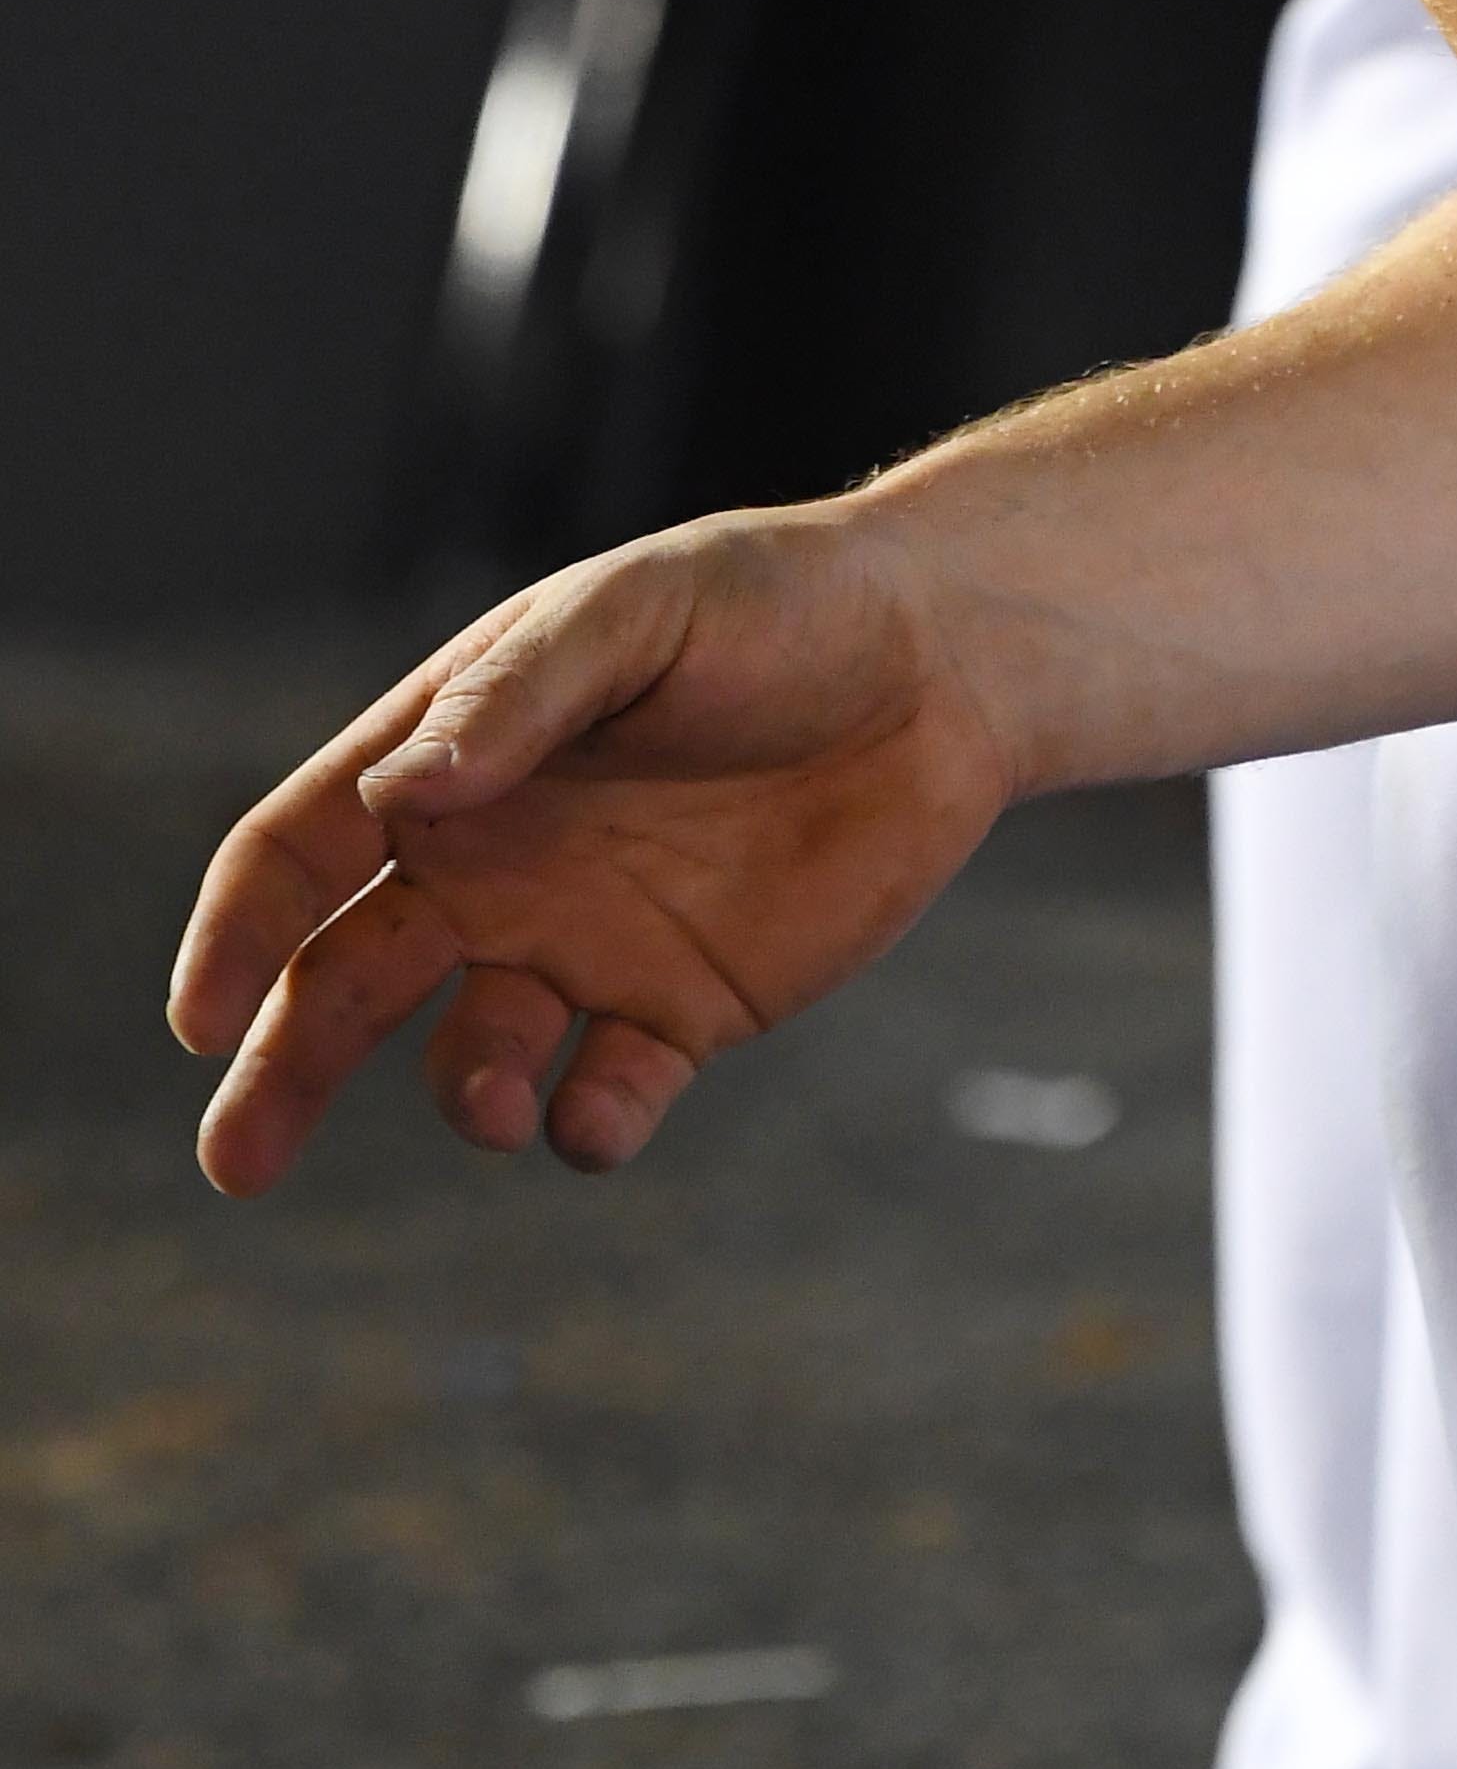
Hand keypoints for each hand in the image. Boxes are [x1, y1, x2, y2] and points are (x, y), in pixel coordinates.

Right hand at [169, 505, 1016, 1193]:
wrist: (943, 662)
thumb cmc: (774, 606)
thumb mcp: (637, 614)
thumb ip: (519, 698)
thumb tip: (403, 796)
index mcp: (454, 764)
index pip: (301, 853)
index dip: (239, 932)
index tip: (201, 1017)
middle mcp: (498, 868)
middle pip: (349, 984)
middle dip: (281, 1072)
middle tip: (235, 1162)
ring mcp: (586, 945)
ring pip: (476, 1059)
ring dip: (465, 1095)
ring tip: (494, 1101)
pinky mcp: (685, 1010)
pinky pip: (608, 1096)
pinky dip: (588, 1125)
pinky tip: (601, 1111)